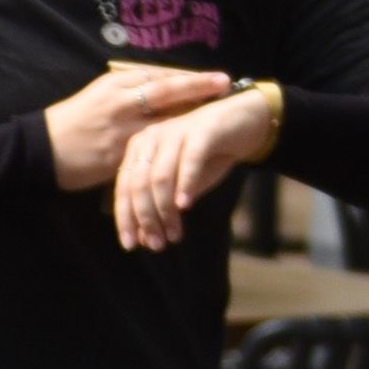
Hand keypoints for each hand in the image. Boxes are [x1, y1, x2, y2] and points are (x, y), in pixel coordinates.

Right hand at [45, 62, 221, 190]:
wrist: (41, 150)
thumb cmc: (72, 123)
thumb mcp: (99, 97)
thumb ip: (129, 93)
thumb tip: (162, 90)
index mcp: (116, 84)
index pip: (161, 77)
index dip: (190, 78)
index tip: (216, 78)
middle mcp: (120, 101)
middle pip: (167, 91)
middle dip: (198, 88)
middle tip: (226, 85)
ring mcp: (119, 128)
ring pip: (164, 119)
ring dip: (191, 118)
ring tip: (217, 117)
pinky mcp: (117, 154)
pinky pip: (151, 150)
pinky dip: (172, 148)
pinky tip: (191, 149)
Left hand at [111, 90, 276, 248]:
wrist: (243, 122)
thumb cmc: (207, 156)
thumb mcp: (181, 186)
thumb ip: (162, 207)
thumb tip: (144, 240)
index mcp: (139, 148)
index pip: (125, 188)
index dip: (126, 219)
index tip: (130, 246)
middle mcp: (152, 137)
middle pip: (139, 184)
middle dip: (146, 219)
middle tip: (156, 245)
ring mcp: (176, 131)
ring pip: (161, 176)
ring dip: (165, 210)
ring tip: (174, 235)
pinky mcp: (202, 130)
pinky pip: (190, 160)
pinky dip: (186, 184)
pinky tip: (185, 206)